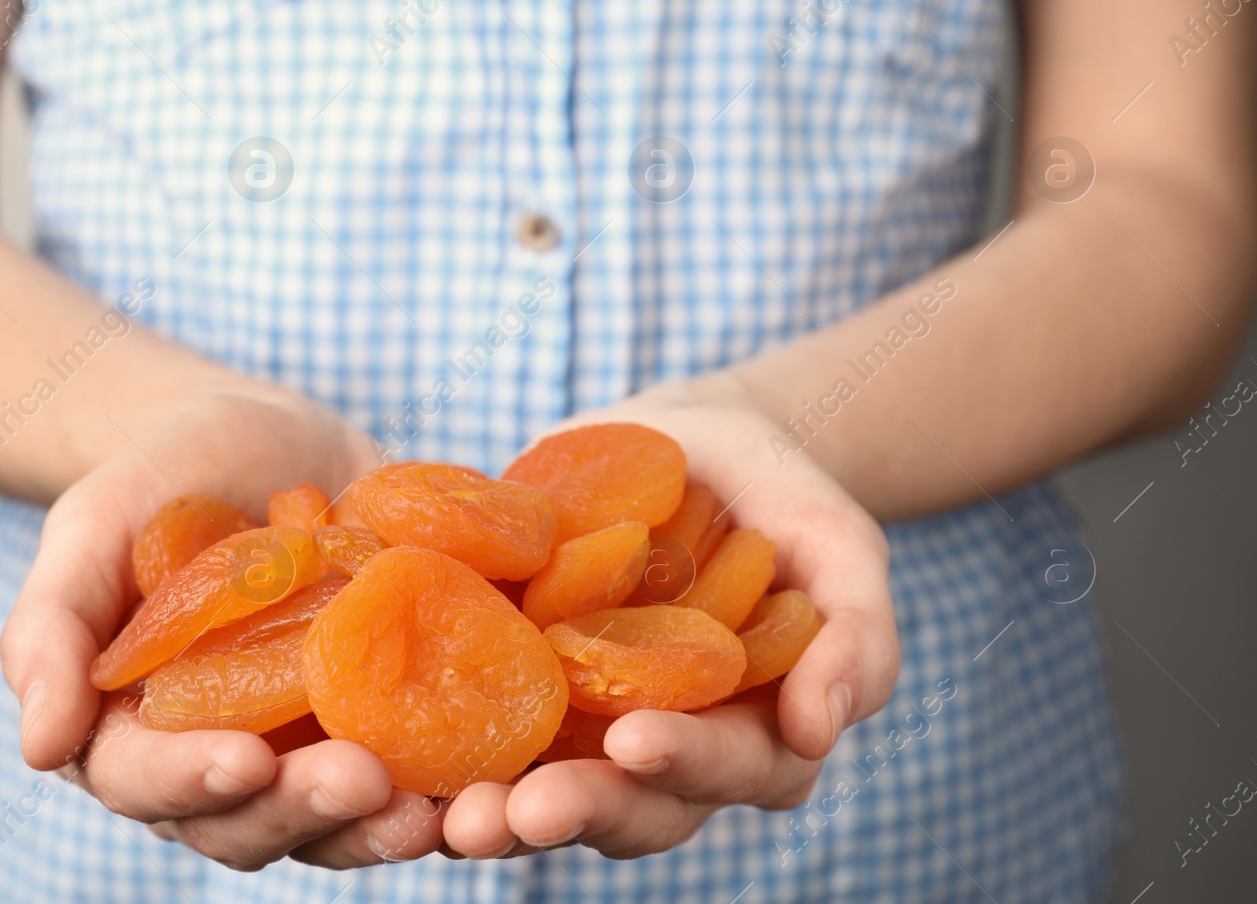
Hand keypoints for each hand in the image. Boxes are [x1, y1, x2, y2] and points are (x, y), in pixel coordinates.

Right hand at [1, 387, 446, 869]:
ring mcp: (314, 744)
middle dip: (307, 809)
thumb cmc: (157, 480)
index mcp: (138, 735)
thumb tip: (38, 747)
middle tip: (359, 780)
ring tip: (438, 807)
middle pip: (257, 822)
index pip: (152, 783)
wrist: (259, 440)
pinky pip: (422, 760)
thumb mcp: (92, 527)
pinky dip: (457, 771)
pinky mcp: (389, 713)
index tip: (241, 761)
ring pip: (343, 817)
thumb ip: (51, 627)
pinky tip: (498, 761)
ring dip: (386, 822)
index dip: (192, 782)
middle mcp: (229, 762)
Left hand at [444, 378, 900, 858]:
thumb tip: (822, 730)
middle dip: (576, 811)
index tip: (635, 739)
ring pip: (551, 795)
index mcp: (754, 734)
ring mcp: (589, 730)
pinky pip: (484, 734)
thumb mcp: (841, 547)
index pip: (730, 772)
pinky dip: (444, 756)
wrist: (691, 442)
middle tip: (517, 810)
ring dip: (501, 813)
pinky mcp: (524, 687)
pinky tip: (398, 757)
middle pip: (630, 808)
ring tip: (452, 814)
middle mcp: (668, 752)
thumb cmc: (781, 497)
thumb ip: (858, 635)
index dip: (687, 764)